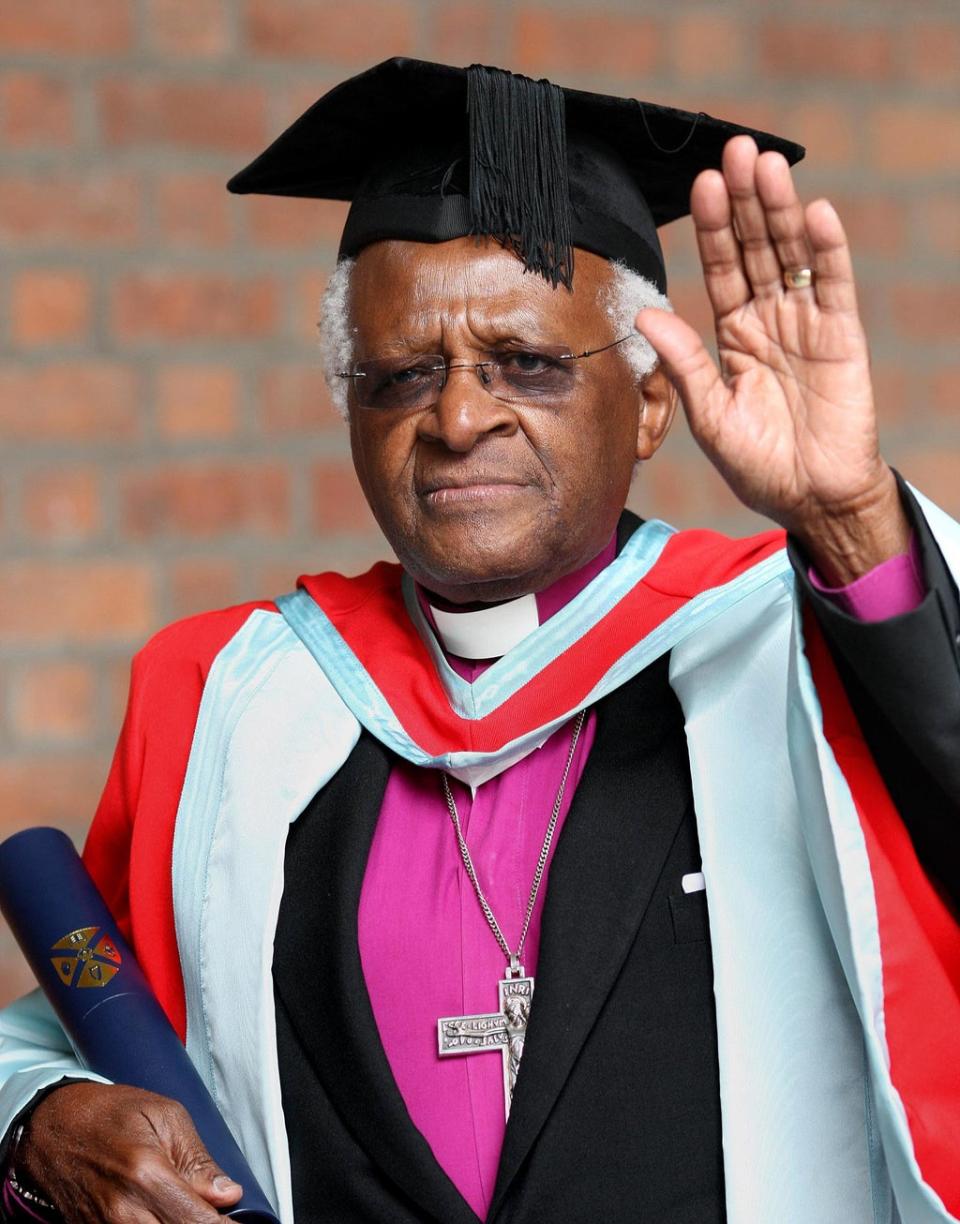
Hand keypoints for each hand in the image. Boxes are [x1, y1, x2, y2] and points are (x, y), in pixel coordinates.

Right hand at [15, 1081, 242, 1222]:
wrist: (52, 1126)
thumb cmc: (107, 1113)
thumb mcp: (165, 1116)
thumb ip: (199, 1160)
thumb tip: (227, 1194)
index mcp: (146, 1174)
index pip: (198, 1221)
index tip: (238, 1223)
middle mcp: (123, 1211)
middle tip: (216, 1215)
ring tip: (190, 1210)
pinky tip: (166, 1214)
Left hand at [635, 134, 909, 583]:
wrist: (811, 498)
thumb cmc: (758, 464)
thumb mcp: (710, 415)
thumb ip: (684, 363)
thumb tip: (645, 314)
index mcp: (733, 337)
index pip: (720, 269)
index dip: (712, 228)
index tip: (700, 185)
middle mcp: (769, 320)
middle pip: (756, 249)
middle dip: (745, 202)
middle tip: (736, 150)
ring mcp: (807, 324)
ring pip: (791, 256)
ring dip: (781, 211)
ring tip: (767, 166)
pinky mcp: (842, 337)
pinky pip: (834, 286)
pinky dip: (827, 251)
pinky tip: (816, 214)